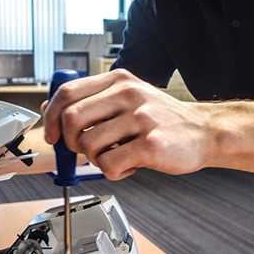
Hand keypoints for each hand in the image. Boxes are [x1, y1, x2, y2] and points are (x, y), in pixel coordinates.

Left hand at [42, 69, 213, 179]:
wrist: (205, 131)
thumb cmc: (162, 119)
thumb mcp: (128, 98)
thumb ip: (92, 101)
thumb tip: (49, 111)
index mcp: (118, 80)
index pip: (67, 93)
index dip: (51, 117)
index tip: (52, 135)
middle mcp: (128, 94)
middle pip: (71, 119)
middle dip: (71, 142)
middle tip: (85, 150)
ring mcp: (141, 118)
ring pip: (88, 145)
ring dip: (95, 160)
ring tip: (115, 156)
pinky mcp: (151, 144)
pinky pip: (109, 164)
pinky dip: (113, 172)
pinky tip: (129, 165)